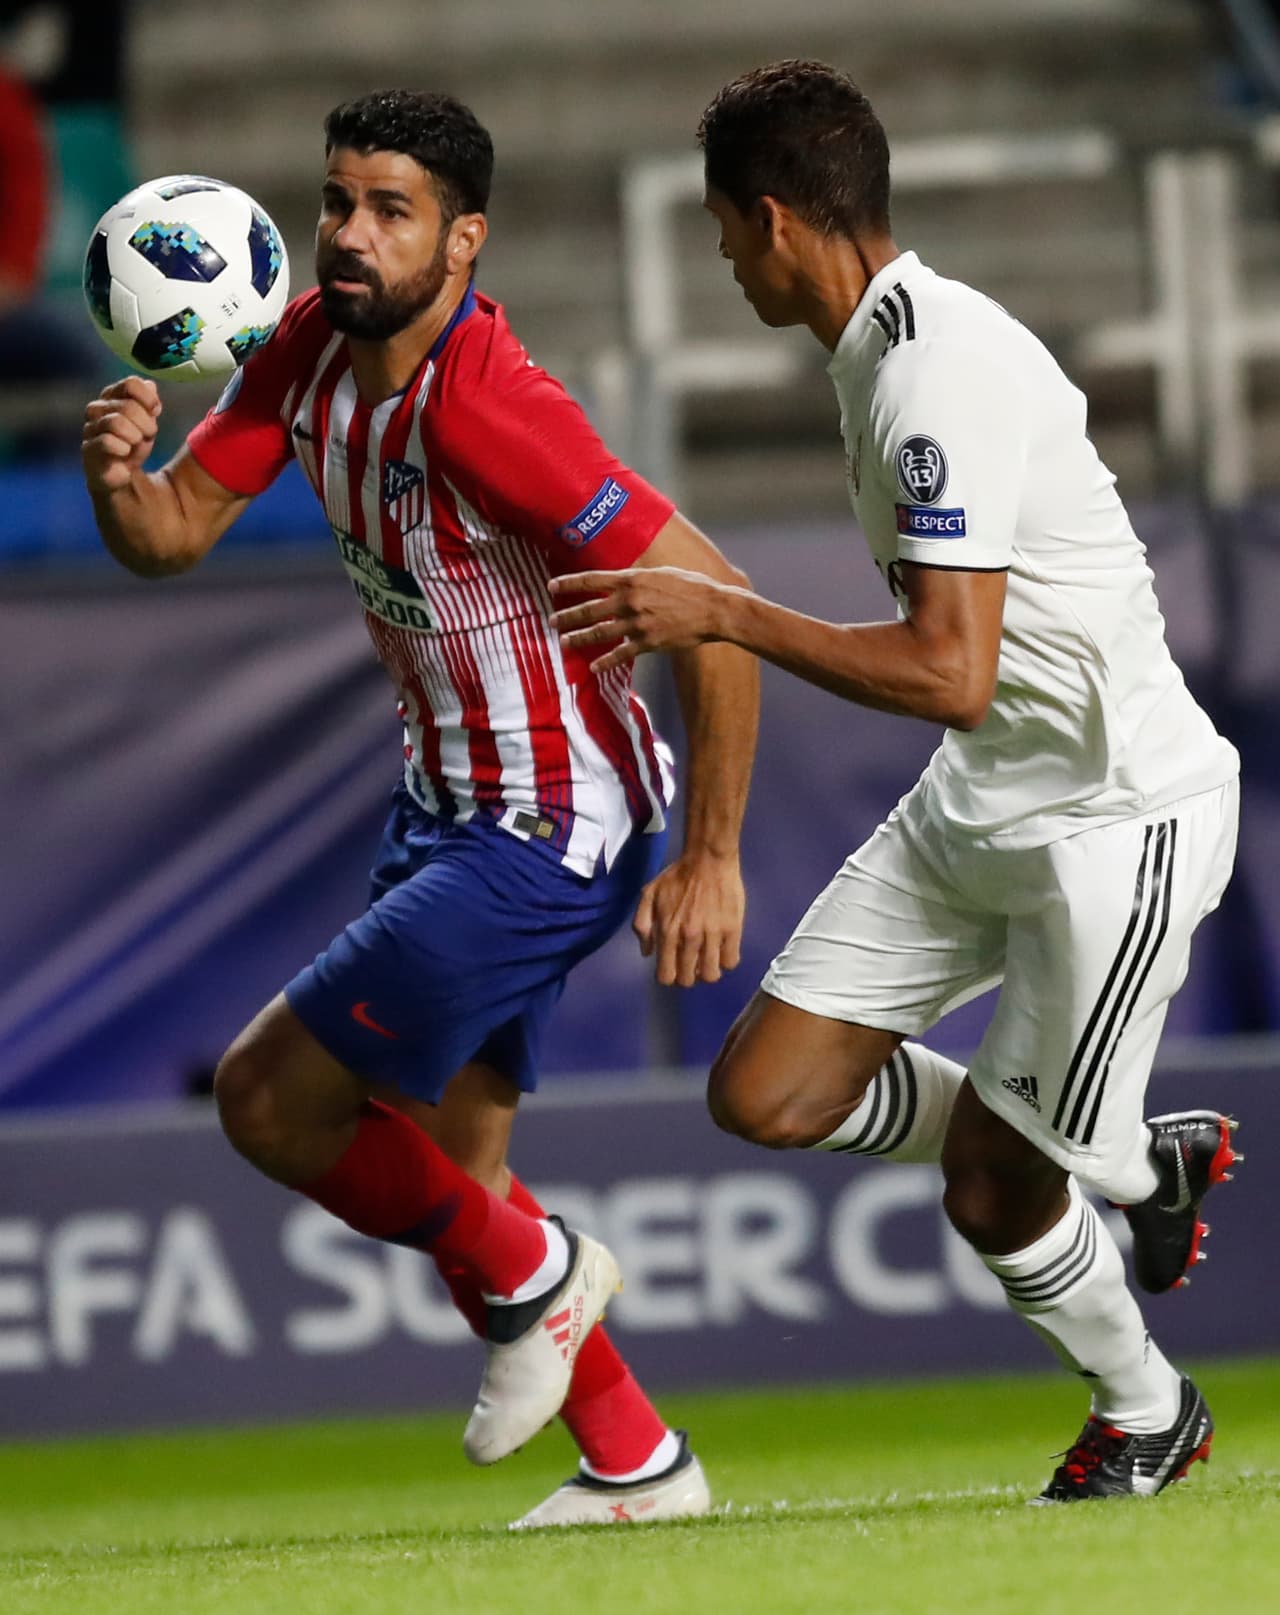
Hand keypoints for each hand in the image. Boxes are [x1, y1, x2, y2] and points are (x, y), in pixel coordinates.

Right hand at [82, 376, 161, 493]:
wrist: (123, 477)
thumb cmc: (133, 446)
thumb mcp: (147, 423)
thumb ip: (149, 403)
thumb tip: (150, 385)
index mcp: (111, 398)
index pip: (131, 384)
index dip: (149, 399)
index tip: (155, 411)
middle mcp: (96, 410)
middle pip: (127, 406)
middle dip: (146, 423)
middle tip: (147, 435)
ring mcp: (90, 430)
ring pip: (116, 422)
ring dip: (135, 436)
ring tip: (136, 446)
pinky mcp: (89, 451)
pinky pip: (107, 442)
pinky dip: (123, 449)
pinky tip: (125, 456)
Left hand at [549, 566, 732, 672]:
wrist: (714, 608)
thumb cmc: (690, 587)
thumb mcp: (660, 573)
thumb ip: (637, 577)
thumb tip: (620, 580)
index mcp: (632, 579)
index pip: (591, 580)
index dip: (569, 584)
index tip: (551, 587)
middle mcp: (630, 601)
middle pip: (589, 609)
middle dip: (567, 616)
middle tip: (551, 621)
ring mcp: (637, 623)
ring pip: (599, 633)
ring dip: (578, 638)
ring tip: (564, 642)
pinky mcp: (648, 642)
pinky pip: (621, 654)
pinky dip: (605, 662)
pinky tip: (593, 667)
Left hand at [634, 850, 744, 986]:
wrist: (708, 860)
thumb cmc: (677, 877)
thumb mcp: (648, 895)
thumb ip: (642, 925)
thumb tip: (647, 953)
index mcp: (668, 932)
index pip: (666, 975)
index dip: (668, 976)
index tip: (671, 968)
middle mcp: (690, 938)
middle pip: (688, 979)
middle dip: (687, 975)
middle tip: (689, 963)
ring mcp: (713, 936)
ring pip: (711, 974)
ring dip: (707, 971)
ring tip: (706, 959)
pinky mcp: (733, 930)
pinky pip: (731, 961)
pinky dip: (725, 961)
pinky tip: (721, 950)